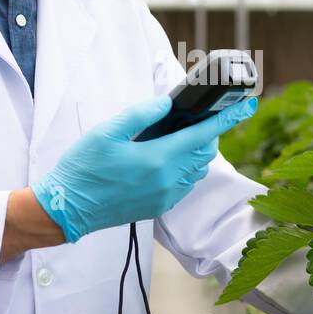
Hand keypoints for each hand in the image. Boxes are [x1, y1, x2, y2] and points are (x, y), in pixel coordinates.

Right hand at [31, 92, 257, 241]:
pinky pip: (184, 185)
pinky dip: (184, 169)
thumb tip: (167, 104)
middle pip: (204, 152)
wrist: (67, 209)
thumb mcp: (107, 132)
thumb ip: (141, 114)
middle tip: (198, 117)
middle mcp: (168, 180)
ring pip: (196, 170)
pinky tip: (165, 159)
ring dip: (196, 152)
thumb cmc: (83, 169)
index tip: (245, 106)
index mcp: (158, 159)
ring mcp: (165, 197)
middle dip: (208, 133)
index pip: (204, 134)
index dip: (228, 118)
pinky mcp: (158, 207)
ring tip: (179, 136)